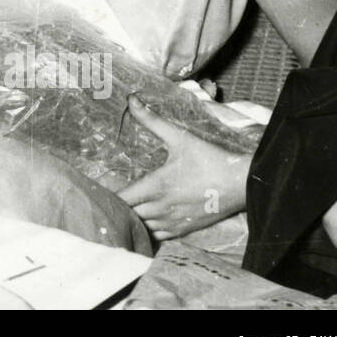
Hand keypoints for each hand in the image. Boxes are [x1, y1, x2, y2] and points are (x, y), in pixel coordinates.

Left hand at [117, 96, 249, 240]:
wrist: (242, 183)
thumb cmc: (209, 159)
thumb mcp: (180, 137)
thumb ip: (152, 120)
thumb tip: (131, 99)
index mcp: (156, 186)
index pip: (121, 199)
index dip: (106, 198)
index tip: (95, 191)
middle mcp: (161, 208)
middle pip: (127, 216)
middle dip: (115, 210)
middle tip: (103, 201)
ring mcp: (173, 221)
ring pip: (141, 229)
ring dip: (130, 222)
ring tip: (120, 211)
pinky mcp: (184, 229)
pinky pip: (157, 237)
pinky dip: (146, 232)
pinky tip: (142, 222)